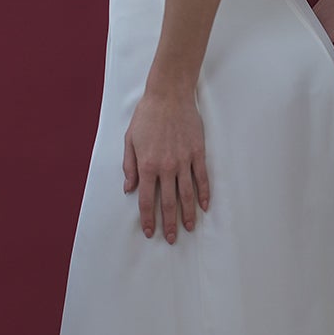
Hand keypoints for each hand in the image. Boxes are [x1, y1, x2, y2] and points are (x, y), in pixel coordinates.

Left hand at [123, 85, 209, 242]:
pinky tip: (204, 206)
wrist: (169, 95)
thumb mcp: (130, 140)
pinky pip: (202, 178)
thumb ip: (129, 166)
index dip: (148, 218)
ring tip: (189, 228)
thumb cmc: (146, 116)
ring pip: (187, 194)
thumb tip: (129, 189)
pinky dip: (204, 193)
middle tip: (171, 239)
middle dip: (169, 223)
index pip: (147, 200)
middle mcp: (166, 167)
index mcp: (147, 165)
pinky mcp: (198, 153)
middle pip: (169, 202)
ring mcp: (184, 161)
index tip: (150, 231)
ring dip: (188, 214)